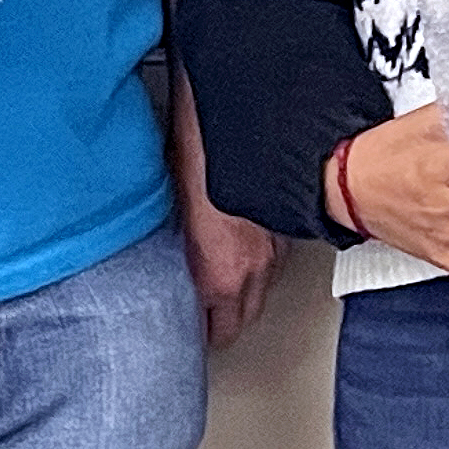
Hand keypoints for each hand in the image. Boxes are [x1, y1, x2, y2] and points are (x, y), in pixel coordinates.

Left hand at [167, 95, 281, 347]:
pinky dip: (260, 260)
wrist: (242, 114)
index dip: (198, 334)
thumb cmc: (196, 153)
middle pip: (243, 320)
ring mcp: (277, 246)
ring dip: (243, 290)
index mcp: (219, 273)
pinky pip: (275, 258)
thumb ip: (172, 248)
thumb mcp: (167, 207)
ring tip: (220, 280)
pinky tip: (243, 245)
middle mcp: (253, 267)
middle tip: (201, 314)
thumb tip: (160, 263)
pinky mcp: (289, 222)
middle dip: (223, 320)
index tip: (185, 329)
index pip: (216, 333)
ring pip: (263, 289)